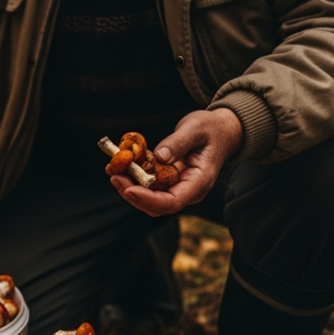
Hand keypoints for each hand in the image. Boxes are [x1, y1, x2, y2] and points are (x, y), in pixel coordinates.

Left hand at [112, 108, 242, 216]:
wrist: (220, 131)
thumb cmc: (211, 129)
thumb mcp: (196, 129)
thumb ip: (179, 142)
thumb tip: (159, 156)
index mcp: (199, 182)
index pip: (172, 202)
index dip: (148, 199)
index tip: (129, 189)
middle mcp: (188, 191)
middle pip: (157, 205)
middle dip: (133, 194)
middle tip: (115, 177)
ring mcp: (178, 188)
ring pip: (150, 200)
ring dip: (129, 188)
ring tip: (113, 171)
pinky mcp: (168, 182)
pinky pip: (149, 187)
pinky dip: (133, 179)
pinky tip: (120, 167)